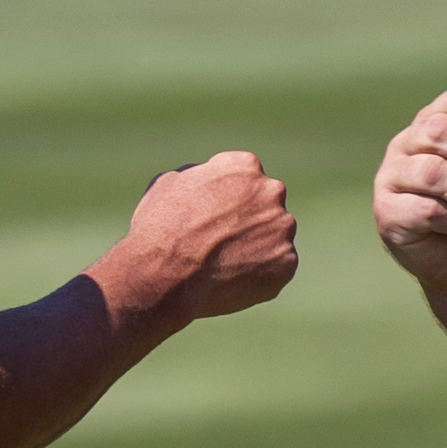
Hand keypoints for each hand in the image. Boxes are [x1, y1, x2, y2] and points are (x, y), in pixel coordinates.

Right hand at [116, 150, 298, 321]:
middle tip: (222, 242)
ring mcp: (282, 228)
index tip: (215, 215)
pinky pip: (277, 268)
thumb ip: (197, 175)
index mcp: (245, 166)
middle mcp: (271, 191)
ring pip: (274, 238)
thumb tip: (205, 177)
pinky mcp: (286, 263)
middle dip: (250, 221)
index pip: (247, 177)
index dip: (229, 198)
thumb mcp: (168, 184)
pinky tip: (232, 281)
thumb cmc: (159, 228)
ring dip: (257, 248)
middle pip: (267, 205)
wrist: (165, 275)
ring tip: (223, 265)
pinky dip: (260, 276)